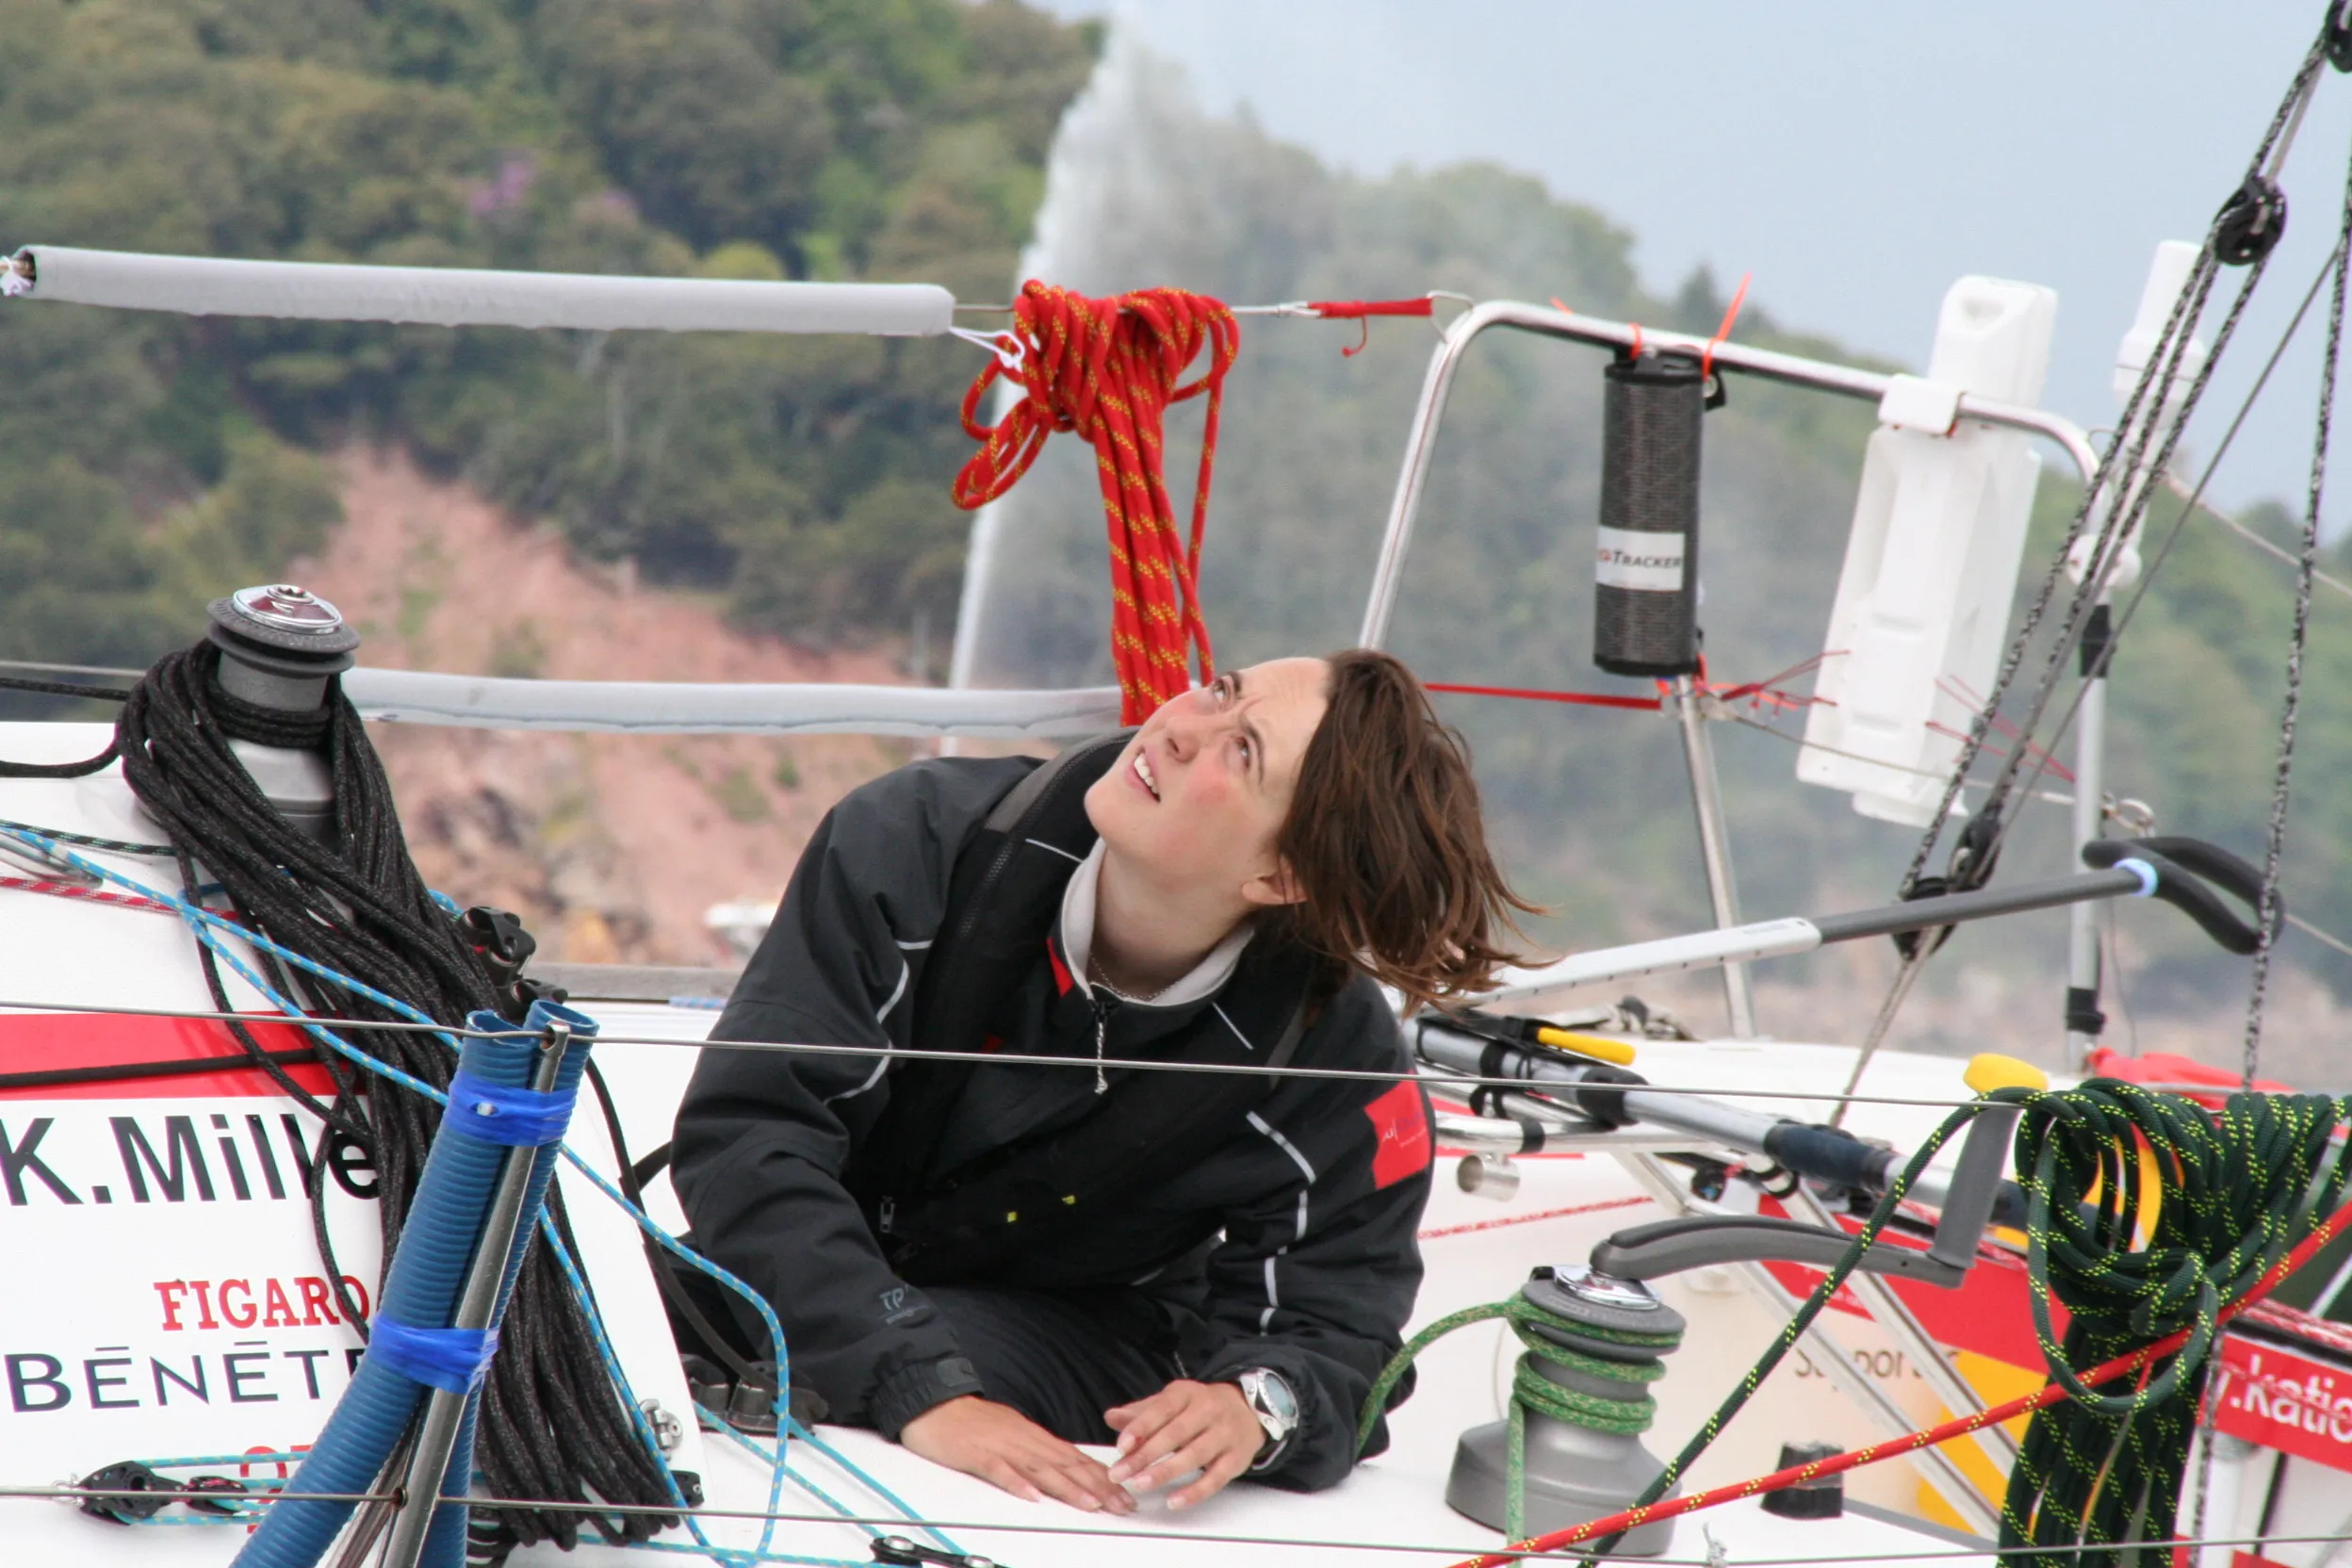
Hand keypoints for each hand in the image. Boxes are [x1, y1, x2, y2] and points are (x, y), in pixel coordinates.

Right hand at [899, 1396, 1135, 1513]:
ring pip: (1040, 1469)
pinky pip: (998, 1470)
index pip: (1074, 1458)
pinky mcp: (976, 1453)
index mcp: (1033, 1436)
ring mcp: (1000, 1446)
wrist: (934, 1402)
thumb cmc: (971, 1421)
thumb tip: (1065, 1467)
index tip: (1122, 1493)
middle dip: (1096, 1486)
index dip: (1101, 1477)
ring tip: (1090, 1503)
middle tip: (1120, 1503)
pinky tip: (1031, 1496)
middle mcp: (1023, 1440)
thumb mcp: (1012, 1432)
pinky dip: (1015, 1483)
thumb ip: (1037, 1450)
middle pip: (1065, 1465)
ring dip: (1067, 1487)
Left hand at [1104, 1378, 1265, 1509]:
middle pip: (1175, 1434)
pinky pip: (1215, 1478)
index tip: (1122, 1445)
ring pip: (1194, 1456)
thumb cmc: (1202, 1407)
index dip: (1141, 1427)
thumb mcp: (1173, 1401)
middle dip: (1145, 1455)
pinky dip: (1194, 1492)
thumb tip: (1111, 1417)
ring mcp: (1224, 1435)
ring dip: (1165, 1472)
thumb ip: (1142, 1412)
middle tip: (1121, 1473)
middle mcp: (1208, 1411)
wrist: (1248, 1409)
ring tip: (1140, 1484)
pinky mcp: (1236, 1459)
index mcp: (1188, 1394)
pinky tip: (1174, 1501)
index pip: (1162, 1409)